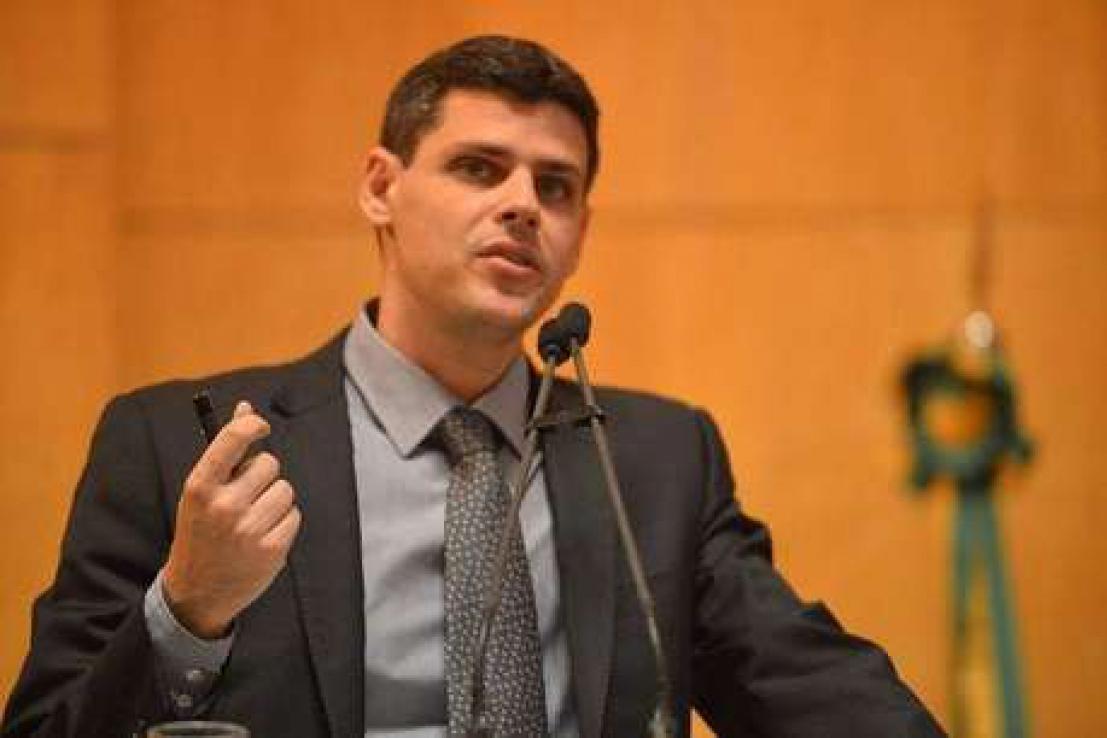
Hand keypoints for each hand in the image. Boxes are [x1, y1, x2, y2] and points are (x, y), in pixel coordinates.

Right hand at [162, 401, 301, 638]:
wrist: (197, 592)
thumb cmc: (201, 532)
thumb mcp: (202, 492)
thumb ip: (225, 451)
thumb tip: (246, 408)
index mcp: (200, 487)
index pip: (232, 439)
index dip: (252, 424)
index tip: (261, 426)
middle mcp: (224, 506)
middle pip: (269, 464)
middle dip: (263, 475)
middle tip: (245, 495)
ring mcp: (248, 529)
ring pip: (285, 489)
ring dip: (274, 499)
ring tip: (252, 519)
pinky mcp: (272, 549)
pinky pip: (294, 515)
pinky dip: (283, 522)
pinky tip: (262, 535)